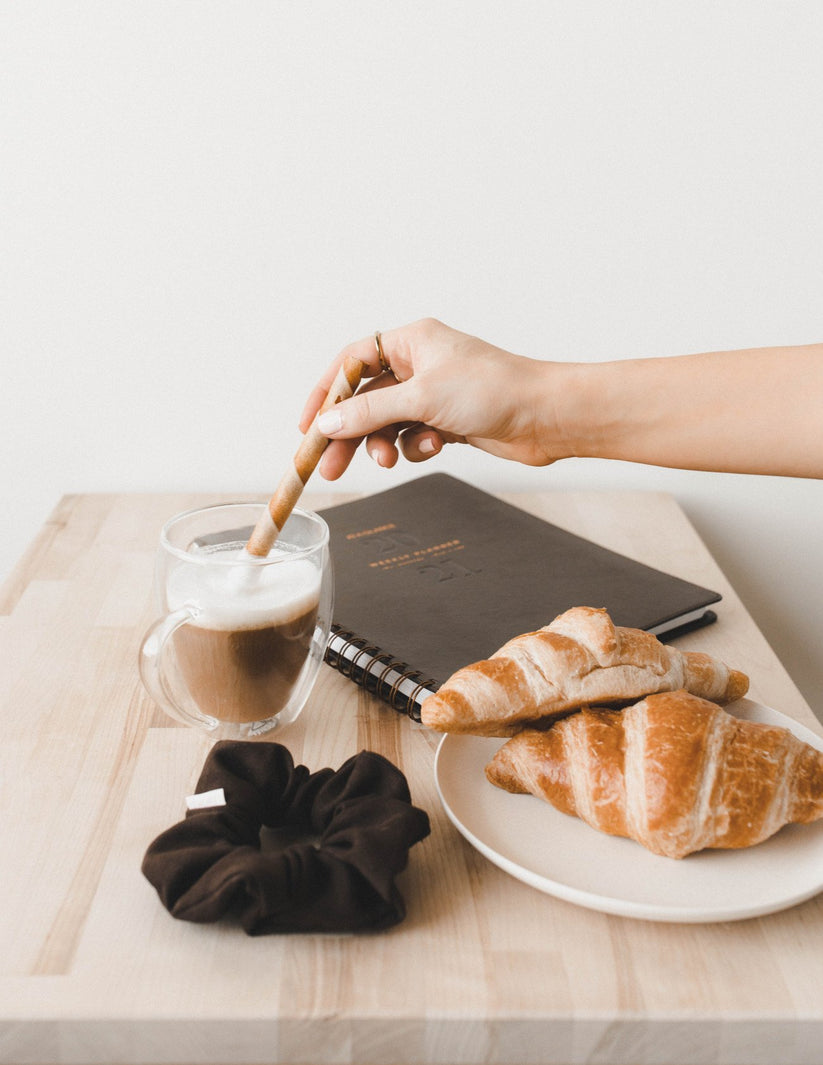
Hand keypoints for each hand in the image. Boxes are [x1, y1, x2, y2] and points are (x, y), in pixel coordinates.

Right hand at [299, 318, 574, 479]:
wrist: (545, 416)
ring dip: (383, 444)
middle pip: (367, 399)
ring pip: (389, 422)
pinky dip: (415, 447)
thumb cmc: (493, 391)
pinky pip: (413, 436)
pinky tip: (432, 448)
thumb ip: (370, 413)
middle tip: (330, 466)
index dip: (326, 393)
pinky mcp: (449, 420)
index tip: (308, 426)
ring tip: (386, 462)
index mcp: (411, 341)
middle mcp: (421, 363)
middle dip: (349, 432)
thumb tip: (327, 423)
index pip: (352, 363)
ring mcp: (435, 393)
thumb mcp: (421, 398)